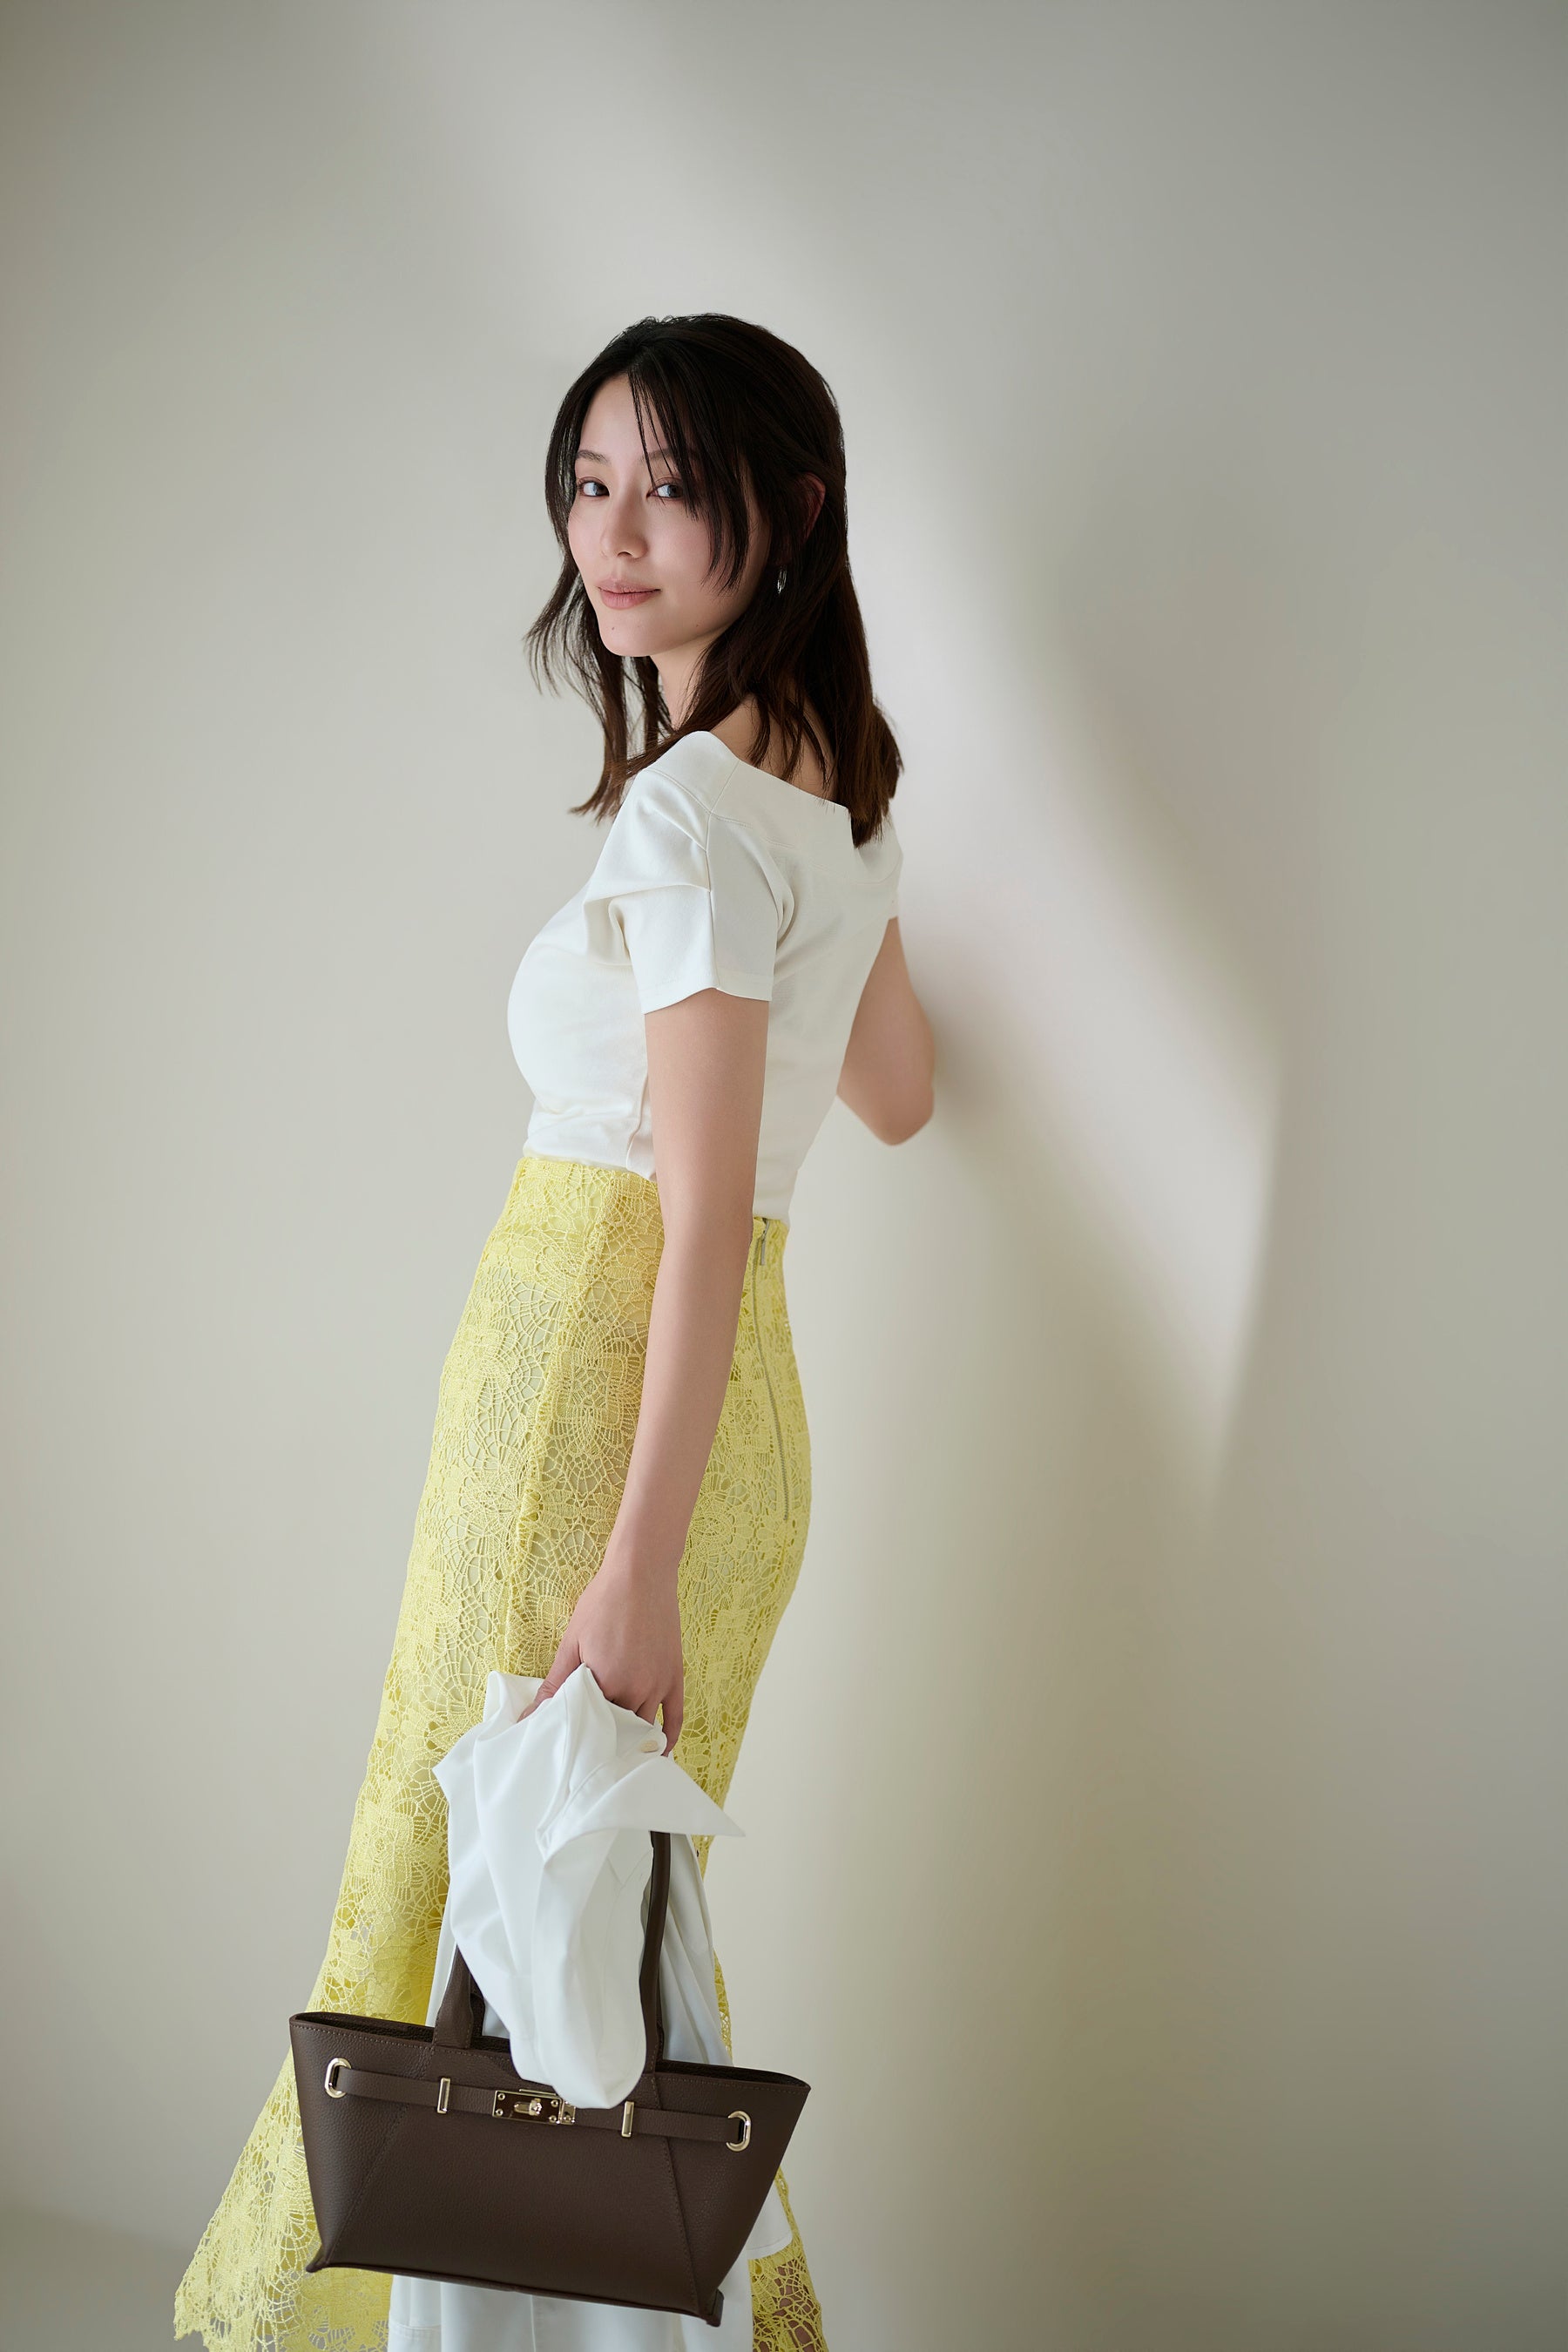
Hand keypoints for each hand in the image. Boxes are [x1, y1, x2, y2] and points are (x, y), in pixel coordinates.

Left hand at [520, 1555, 684, 1750]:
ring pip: (644, 1729)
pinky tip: (655, 1749)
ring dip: (630, 1742)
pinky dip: (665, 1738)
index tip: (568, 1743)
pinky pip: (674, 1718)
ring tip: (614, 1753)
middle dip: (603, 1742)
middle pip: (618, 1733)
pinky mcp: (674, 1677)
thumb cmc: (603, 1603)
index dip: (578, 1736)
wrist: (640, 1573)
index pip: (590, 1727)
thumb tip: (531, 1715)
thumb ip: (555, 1683)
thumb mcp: (572, 1642)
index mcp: (607, 1684)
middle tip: (588, 1751)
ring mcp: (659, 1685)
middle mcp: (637, 1690)